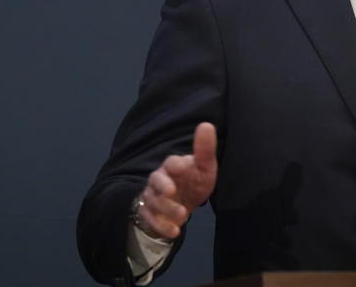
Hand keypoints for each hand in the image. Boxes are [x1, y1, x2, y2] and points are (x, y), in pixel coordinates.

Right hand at [135, 122, 217, 239]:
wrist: (184, 204)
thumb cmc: (194, 181)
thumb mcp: (205, 167)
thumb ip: (205, 149)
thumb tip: (206, 125)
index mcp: (173, 165)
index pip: (171, 161)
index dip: (175, 164)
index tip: (183, 166)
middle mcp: (159, 179)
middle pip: (155, 179)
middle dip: (162, 185)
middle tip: (171, 191)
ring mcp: (152, 196)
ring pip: (153, 201)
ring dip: (166, 209)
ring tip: (183, 215)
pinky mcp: (149, 213)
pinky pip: (150, 219)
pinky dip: (161, 226)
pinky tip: (175, 231)